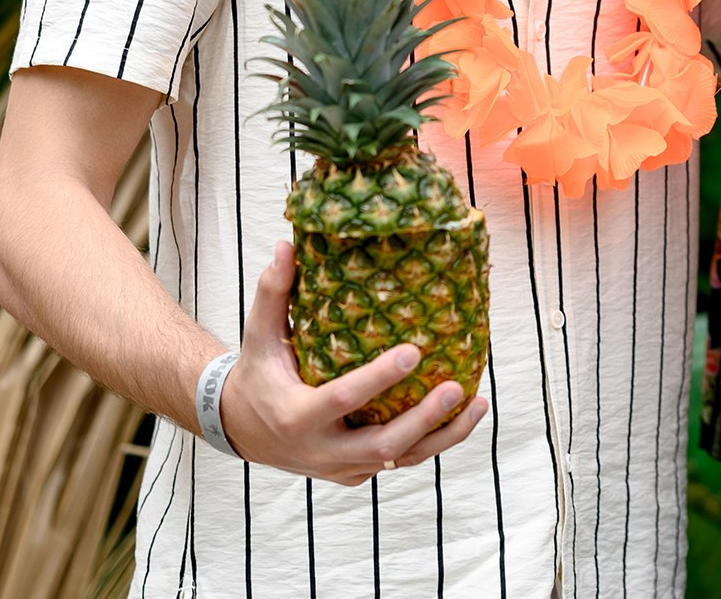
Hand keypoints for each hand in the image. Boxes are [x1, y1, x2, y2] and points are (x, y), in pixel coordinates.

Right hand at [217, 242, 488, 483]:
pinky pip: (399, 462)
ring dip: (443, 436)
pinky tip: (462, 416)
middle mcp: (321, 449)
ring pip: (400, 461)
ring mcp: (341, 467)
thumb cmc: (257, 373)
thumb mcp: (259, 335)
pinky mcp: (355, 474)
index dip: (379, 379)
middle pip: (382, 445)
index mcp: (296, 415)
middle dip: (423, 418)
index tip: (414, 351)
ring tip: (479, 403)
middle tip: (457, 386)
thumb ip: (273, 293)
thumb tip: (287, 245)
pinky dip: (433, 442)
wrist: (242, 430)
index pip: (343, 400)